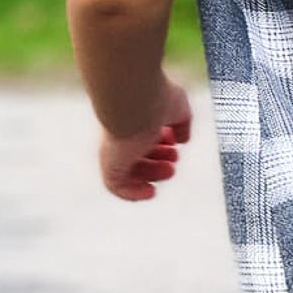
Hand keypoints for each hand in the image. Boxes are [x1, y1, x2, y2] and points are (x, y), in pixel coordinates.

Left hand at [98, 78, 193, 201]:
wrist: (136, 102)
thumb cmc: (156, 98)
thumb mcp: (178, 107)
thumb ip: (181, 123)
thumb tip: (182, 140)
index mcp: (133, 120)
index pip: (143, 137)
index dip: (161, 144)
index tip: (174, 145)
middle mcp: (120, 135)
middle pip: (136, 155)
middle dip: (157, 162)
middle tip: (173, 164)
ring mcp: (114, 151)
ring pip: (128, 172)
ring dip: (151, 175)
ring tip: (169, 171)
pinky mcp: (110, 165)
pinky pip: (116, 187)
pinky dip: (133, 194)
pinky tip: (150, 192)